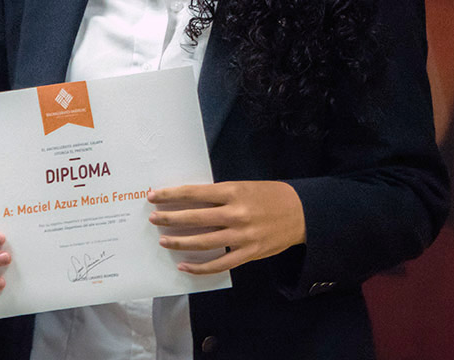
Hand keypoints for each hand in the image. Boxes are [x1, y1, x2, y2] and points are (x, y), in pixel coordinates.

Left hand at [147, 180, 305, 273]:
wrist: (300, 213)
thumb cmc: (268, 196)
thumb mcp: (243, 187)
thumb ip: (219, 195)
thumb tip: (188, 201)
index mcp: (233, 192)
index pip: (194, 193)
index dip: (171, 195)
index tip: (153, 196)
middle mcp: (236, 214)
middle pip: (195, 218)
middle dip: (170, 219)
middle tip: (153, 219)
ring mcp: (242, 236)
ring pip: (203, 242)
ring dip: (180, 242)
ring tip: (163, 241)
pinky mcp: (249, 254)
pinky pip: (219, 264)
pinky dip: (199, 267)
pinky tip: (184, 265)